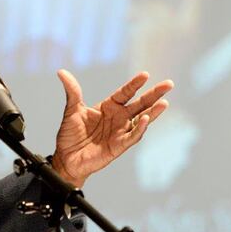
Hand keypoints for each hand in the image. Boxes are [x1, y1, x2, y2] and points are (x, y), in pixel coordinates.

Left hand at [51, 69, 173, 187]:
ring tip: (164, 102)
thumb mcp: (71, 110)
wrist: (66, 158)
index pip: (125, 92)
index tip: (145, 75)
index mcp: (108, 107)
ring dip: (153, 112)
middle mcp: (118, 118)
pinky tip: (145, 119)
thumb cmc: (69, 135)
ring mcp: (120, 132)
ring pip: (142, 120)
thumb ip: (72, 92)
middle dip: (154, 94)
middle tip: (168, 84)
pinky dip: (139, 128)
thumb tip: (62, 73)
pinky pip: (132, 136)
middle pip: (140, 104)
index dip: (135, 84)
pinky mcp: (119, 146)